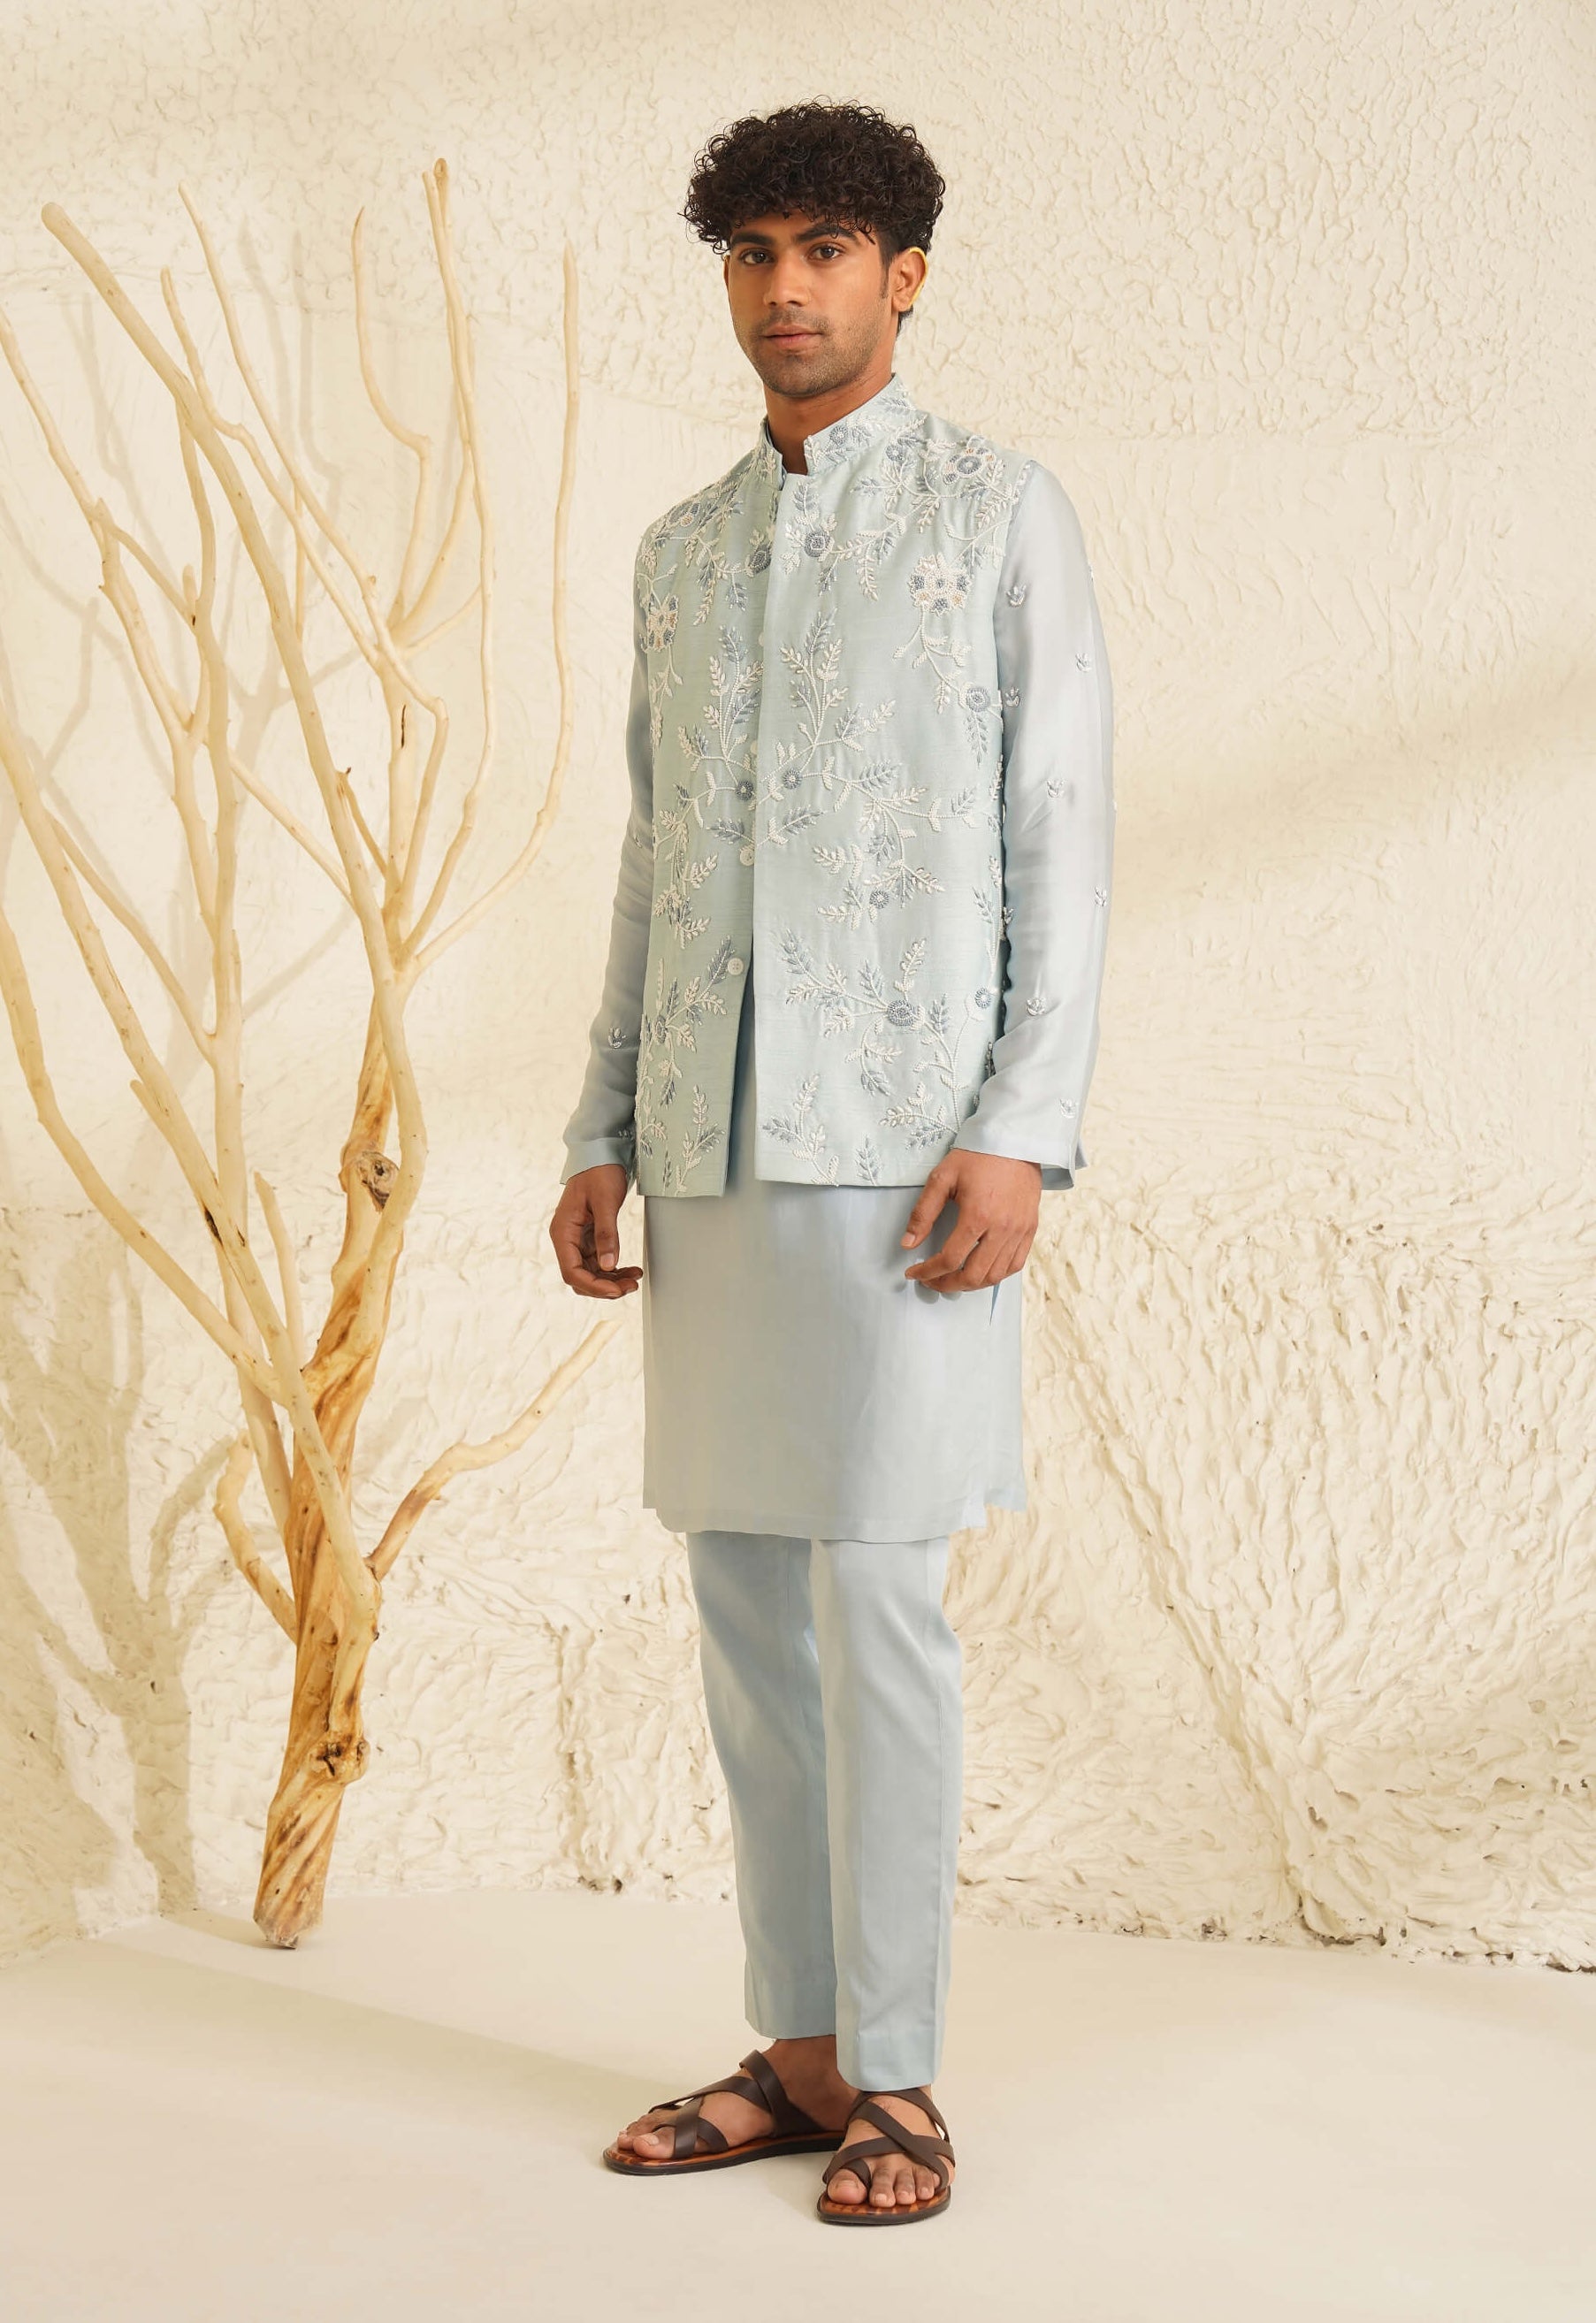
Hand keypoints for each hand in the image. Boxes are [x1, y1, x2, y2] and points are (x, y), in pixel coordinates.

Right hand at [549, 1164, 641, 1298]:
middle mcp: (566, 1240)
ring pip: (591, 1273)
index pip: (571, 1272)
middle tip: (631, 1286)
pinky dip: (614, 1270)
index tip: (617, 1290)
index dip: (594, 1286)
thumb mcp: (605, 1202)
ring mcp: (577, 1240)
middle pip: (580, 1277)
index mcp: (563, 1232)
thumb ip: (606, 1234)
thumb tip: (608, 1266)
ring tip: (635, 1279)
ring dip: (612, 1281)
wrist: (600, 1155)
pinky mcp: (589, 1239)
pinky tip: (630, 1270)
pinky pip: (599, 1263)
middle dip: (605, 1287)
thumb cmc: (599, 1172)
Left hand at [900, 1149, 1041, 1294]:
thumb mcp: (942, 1178)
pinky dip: (996, 1275)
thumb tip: (907, 1243)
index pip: (949, 1259)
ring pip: (995, 1276)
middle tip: (931, 1281)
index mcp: (978, 1216)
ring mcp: (1019, 1231)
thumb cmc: (978, 1156)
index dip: (928, 1272)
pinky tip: (981, 1271)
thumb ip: (923, 1213)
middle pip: (973, 1276)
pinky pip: (1015, 1265)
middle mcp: (1002, 1229)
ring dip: (971, 1284)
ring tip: (953, 1279)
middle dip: (947, 1285)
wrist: (1014, 1141)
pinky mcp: (1030, 1229)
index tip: (914, 1273)